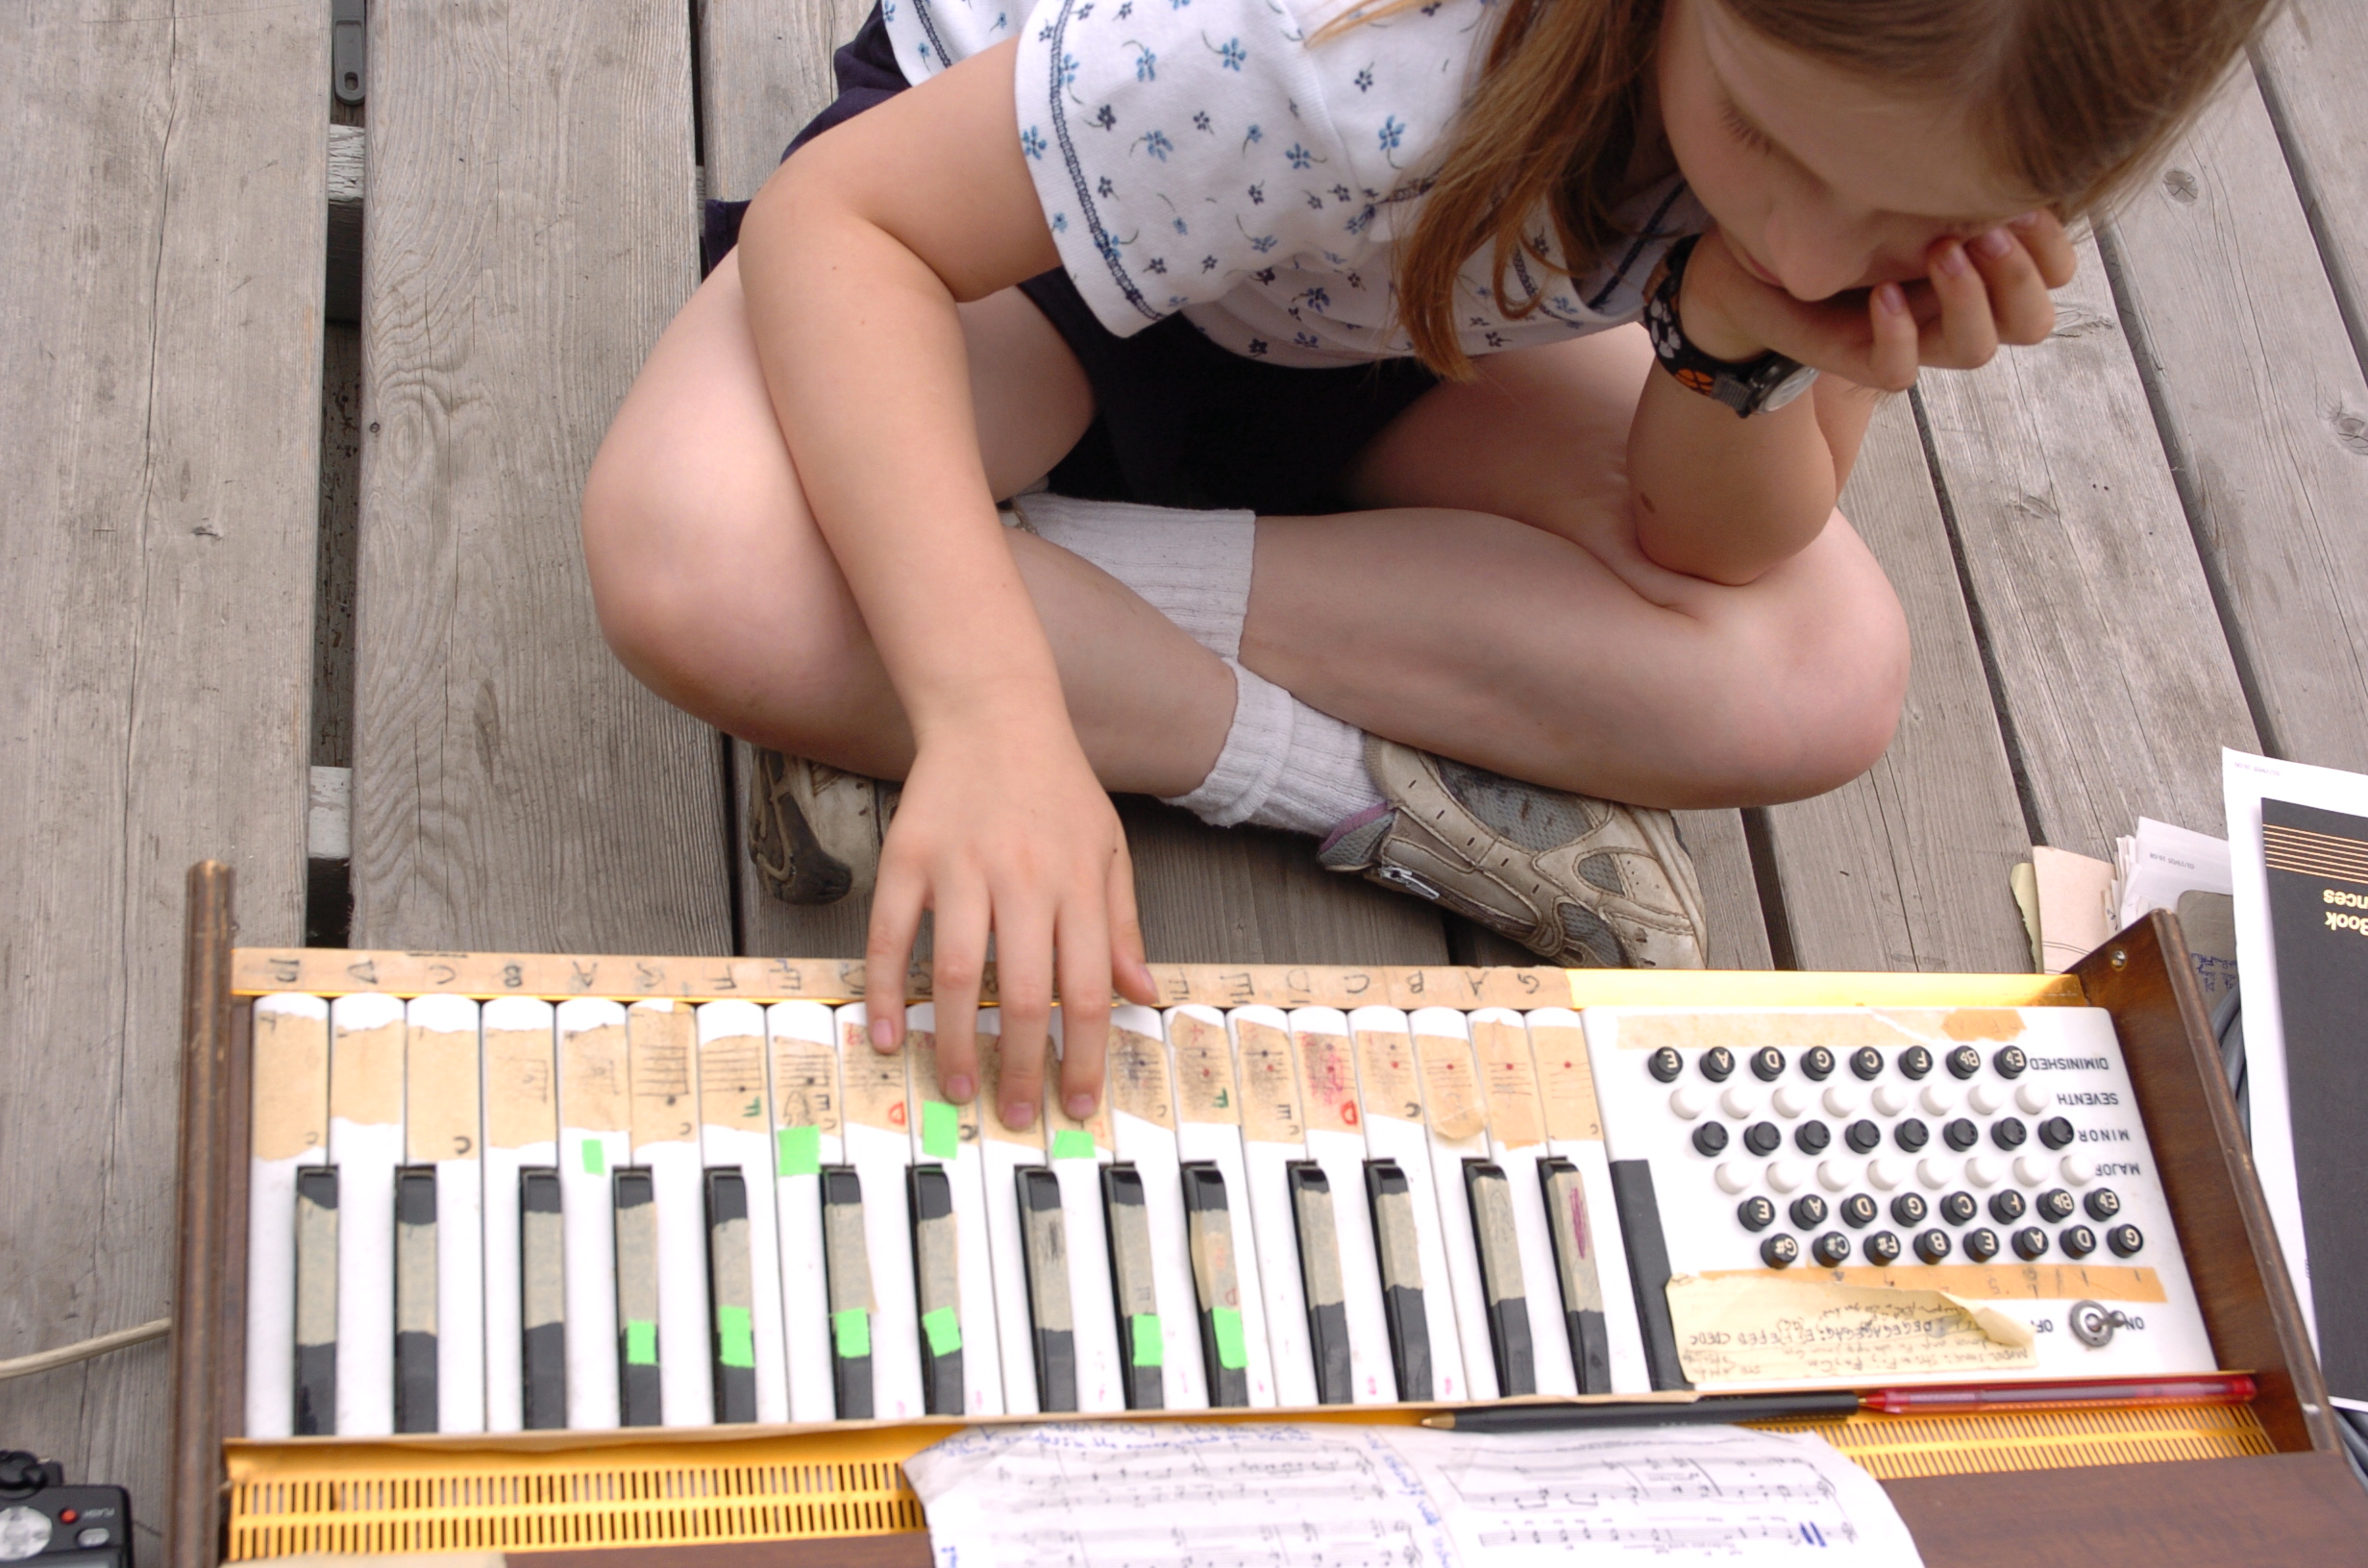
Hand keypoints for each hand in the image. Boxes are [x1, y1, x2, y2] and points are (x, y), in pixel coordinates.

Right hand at [864, 715, 1155, 1133]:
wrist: (994, 712)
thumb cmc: (1056, 786)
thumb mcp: (1109, 850)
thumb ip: (1124, 926)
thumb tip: (1142, 996)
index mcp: (1079, 885)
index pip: (1089, 991)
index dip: (1084, 1056)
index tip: (1077, 1102)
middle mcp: (1025, 880)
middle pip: (1028, 994)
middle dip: (1023, 1066)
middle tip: (1017, 1113)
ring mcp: (962, 868)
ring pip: (961, 974)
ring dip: (956, 1041)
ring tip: (957, 1086)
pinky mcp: (909, 857)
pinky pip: (892, 935)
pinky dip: (886, 989)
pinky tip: (885, 1032)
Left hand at [1678, 213, 2078, 391]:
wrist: (1756, 255)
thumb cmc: (1840, 212)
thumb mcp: (1905, 182)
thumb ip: (1955, 175)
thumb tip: (2008, 135)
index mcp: (1983, 264)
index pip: (2056, 273)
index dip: (2052, 246)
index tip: (2021, 203)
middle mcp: (1958, 308)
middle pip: (2032, 323)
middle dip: (2020, 280)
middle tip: (1987, 235)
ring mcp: (1915, 339)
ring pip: (1976, 351)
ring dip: (1969, 301)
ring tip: (1939, 252)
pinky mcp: (1864, 360)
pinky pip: (1899, 372)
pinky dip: (1898, 335)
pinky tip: (1882, 294)